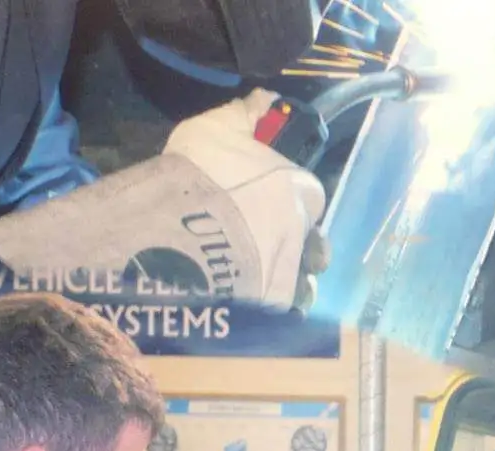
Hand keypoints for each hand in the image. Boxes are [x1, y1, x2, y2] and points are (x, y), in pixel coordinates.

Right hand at [164, 89, 326, 309]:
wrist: (179, 223)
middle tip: (274, 245)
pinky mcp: (277, 301)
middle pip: (314, 242)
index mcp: (299, 188)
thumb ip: (245, 115)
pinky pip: (289, 307)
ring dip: (297, 280)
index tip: (270, 201)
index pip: (310, 194)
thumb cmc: (198, 172)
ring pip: (307, 279)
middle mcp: (306, 230)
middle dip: (302, 244)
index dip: (292, 198)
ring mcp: (294, 267)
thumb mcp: (215, 128)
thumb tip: (267, 99)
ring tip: (273, 281)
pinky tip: (265, 305)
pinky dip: (282, 307)